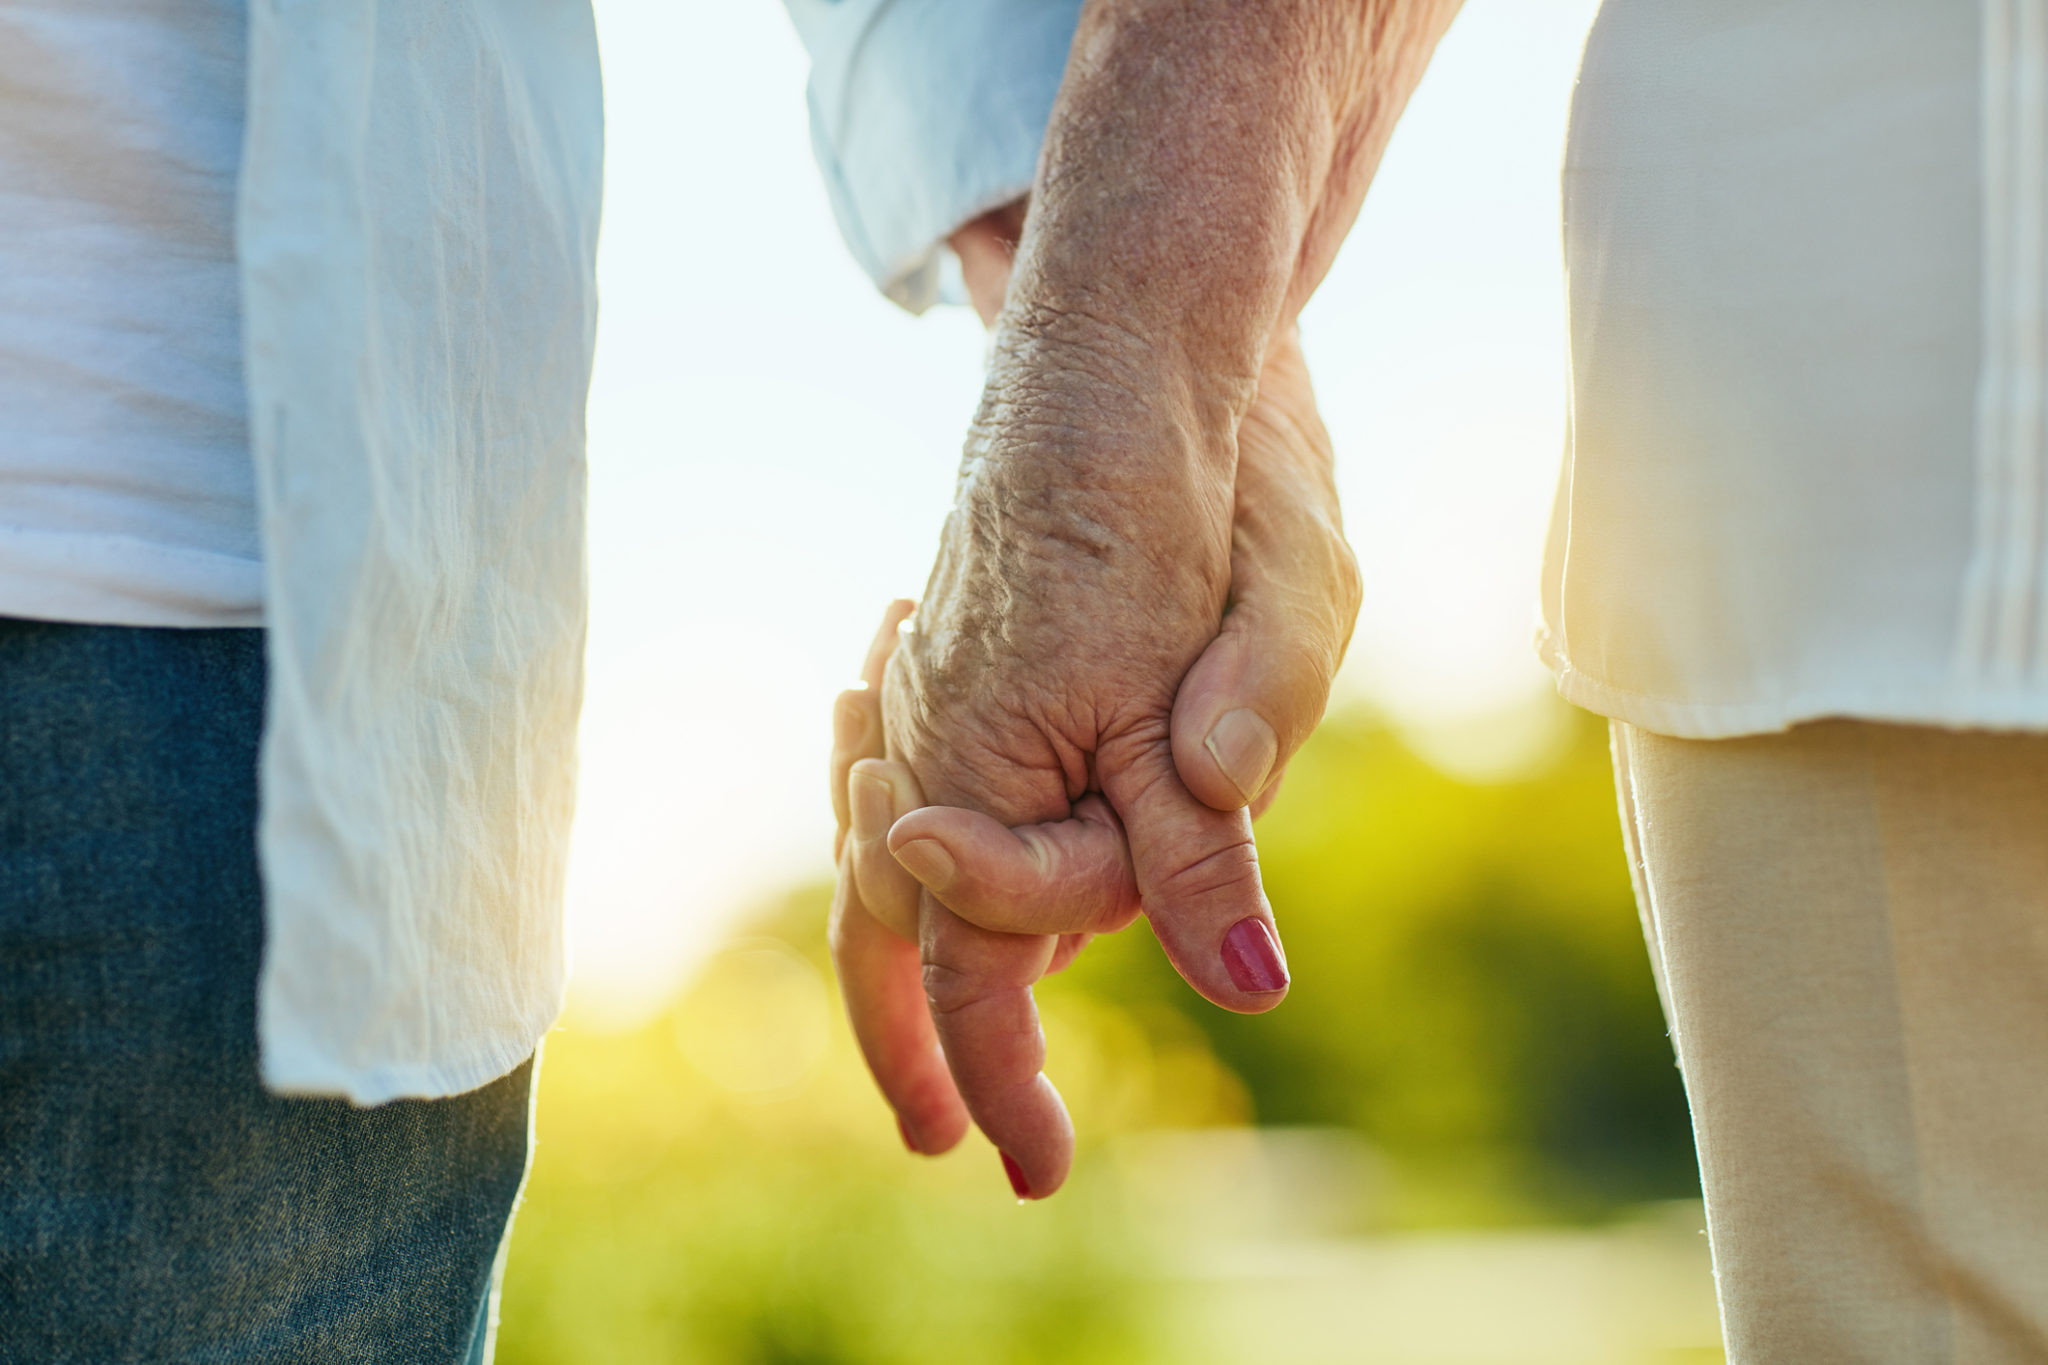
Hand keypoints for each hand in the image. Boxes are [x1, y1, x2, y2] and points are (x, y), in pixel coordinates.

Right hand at [834, 0, 1457, 1196]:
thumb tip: (1245, 982)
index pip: (982, 950)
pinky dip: (915, 839)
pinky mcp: (958, 651)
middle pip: (894, 918)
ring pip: (889, 846)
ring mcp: (932, 681)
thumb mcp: (1258, 643)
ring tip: (930, 1048)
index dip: (1002, 1066)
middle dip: (922, 1038)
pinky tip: (924, 856)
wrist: (1139, 335)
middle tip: (945, 1140)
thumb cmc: (1212, 477)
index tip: (1019, 1167)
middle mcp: (935, 723)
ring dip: (907, 950)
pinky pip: (905, 770)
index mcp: (989, 747)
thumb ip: (1215, 826)